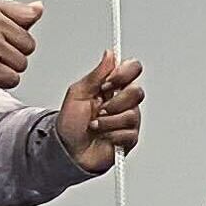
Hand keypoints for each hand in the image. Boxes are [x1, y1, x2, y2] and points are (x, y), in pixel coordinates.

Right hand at [0, 0, 39, 101]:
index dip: (19, 30)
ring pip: (21, 63)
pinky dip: (2, 81)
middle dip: (14, 52)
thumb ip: (11, 12)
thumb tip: (37, 8)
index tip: (10, 35)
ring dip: (7, 68)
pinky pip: (13, 78)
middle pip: (28, 43)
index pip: (27, 15)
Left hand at [58, 53, 145, 171]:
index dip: (123, 74)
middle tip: (99, 109)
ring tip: (95, 125)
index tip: (107, 83)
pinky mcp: (129, 138)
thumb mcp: (78, 93)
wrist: (69, 151)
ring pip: (132, 114)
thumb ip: (96, 74)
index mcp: (112, 86)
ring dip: (108, 121)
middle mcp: (123, 101)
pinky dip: (111, 135)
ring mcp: (128, 120)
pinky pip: (130, 133)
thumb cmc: (70, 124)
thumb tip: (109, 54)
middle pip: (136, 92)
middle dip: (114, 102)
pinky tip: (103, 136)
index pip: (132, 69)